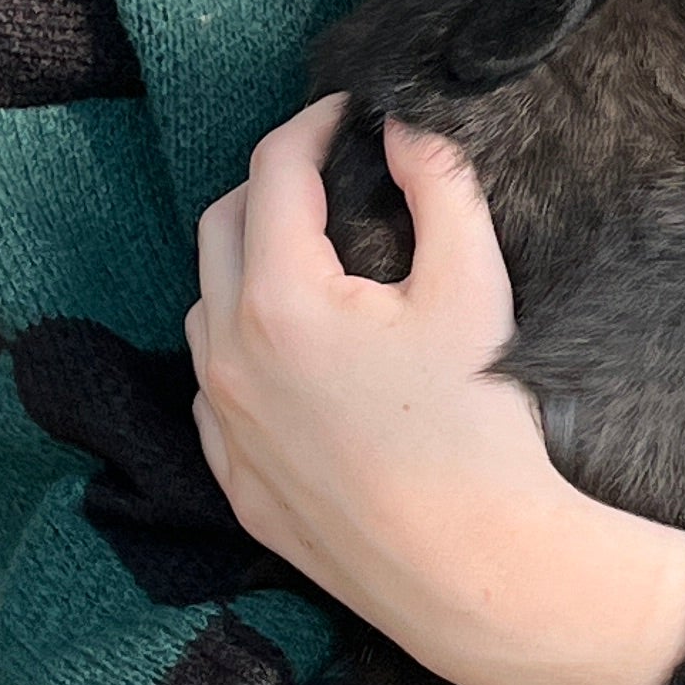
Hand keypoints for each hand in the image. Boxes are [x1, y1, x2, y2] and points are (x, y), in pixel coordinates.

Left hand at [187, 97, 684, 684]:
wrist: (473, 570)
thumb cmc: (478, 428)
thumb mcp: (474, 286)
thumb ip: (438, 184)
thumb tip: (404, 126)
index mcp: (280, 297)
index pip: (274, 170)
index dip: (312, 124)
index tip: (348, 114)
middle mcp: (229, 356)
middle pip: (222, 226)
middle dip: (272, 186)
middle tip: (331, 177)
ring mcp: (223, 424)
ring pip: (206, 310)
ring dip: (247, 268)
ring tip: (314, 261)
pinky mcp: (236, 480)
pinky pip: (214, 391)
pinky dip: (243, 351)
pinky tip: (300, 358)